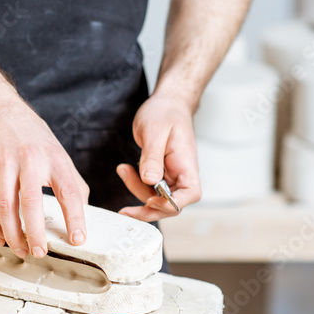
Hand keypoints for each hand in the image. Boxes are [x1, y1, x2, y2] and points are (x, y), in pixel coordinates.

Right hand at [0, 99, 88, 257]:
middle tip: (40, 252)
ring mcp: (5, 164)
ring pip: (6, 208)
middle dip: (36, 233)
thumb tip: (83, 211)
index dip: (75, 218)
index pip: (69, 192)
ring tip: (20, 250)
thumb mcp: (57, 152)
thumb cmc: (30, 135)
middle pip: (32, 203)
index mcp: (54, 159)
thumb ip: (71, 180)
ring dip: (13, 234)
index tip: (78, 240)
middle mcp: (30, 160)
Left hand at [118, 93, 201, 221]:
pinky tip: (125, 170)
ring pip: (156, 199)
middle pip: (170, 204)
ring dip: (136, 191)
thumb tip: (150, 180)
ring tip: (123, 170)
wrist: (167, 103)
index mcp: (186, 164)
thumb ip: (152, 157)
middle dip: (147, 208)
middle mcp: (182, 174)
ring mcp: (172, 176)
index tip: (151, 200)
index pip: (190, 194)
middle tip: (125, 210)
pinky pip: (149, 189)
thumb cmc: (165, 112)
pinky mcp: (161, 175)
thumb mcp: (154, 131)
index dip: (172, 204)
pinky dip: (135, 184)